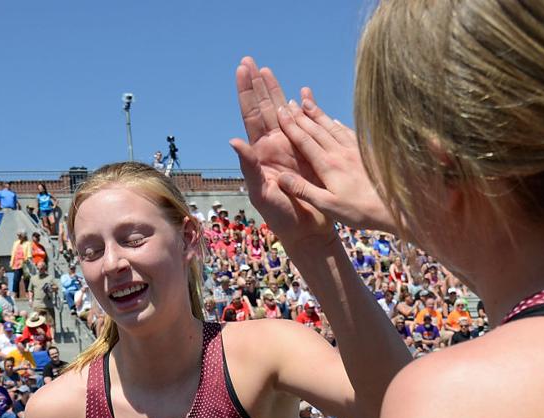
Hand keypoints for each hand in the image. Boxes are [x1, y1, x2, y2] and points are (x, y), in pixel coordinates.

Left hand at [229, 58, 336, 251]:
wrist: (309, 230)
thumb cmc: (281, 217)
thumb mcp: (260, 192)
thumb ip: (248, 166)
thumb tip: (233, 140)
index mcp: (260, 152)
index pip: (250, 116)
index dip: (246, 92)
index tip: (242, 70)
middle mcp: (275, 145)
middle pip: (264, 108)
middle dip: (257, 85)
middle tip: (250, 61)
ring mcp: (293, 147)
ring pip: (282, 112)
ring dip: (276, 91)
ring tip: (268, 69)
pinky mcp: (310, 152)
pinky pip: (306, 124)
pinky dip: (305, 107)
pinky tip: (303, 92)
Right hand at [271, 88, 397, 233]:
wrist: (396, 207)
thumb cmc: (361, 211)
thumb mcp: (328, 206)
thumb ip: (304, 190)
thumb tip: (281, 177)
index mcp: (328, 165)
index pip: (304, 141)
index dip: (290, 126)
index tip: (280, 112)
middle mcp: (340, 152)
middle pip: (316, 129)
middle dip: (301, 115)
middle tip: (289, 102)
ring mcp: (355, 150)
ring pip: (332, 127)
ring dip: (318, 114)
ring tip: (307, 102)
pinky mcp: (366, 153)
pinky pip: (348, 133)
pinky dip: (338, 124)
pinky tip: (335, 120)